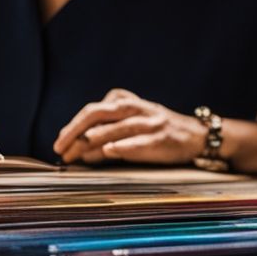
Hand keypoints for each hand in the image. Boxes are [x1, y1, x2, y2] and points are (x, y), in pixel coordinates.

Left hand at [54, 89, 203, 164]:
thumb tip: (78, 151)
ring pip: (114, 127)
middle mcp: (134, 108)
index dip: (72, 127)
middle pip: (97, 114)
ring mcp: (148, 122)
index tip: (59, 143)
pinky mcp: (161, 138)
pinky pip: (139, 141)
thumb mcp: (132, 126)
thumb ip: (106, 134)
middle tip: (60, 148)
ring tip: (76, 153)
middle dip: (75, 131)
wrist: (197, 136)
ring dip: (92, 141)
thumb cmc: (158, 132)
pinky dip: (123, 145)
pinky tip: (109, 150)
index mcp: (124, 101)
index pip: (92, 111)